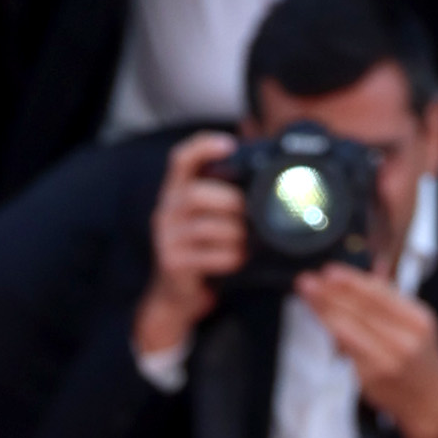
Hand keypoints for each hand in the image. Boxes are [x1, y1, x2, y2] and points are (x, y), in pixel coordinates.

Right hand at [134, 128, 248, 367]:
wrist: (179, 293)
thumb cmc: (204, 249)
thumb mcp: (212, 218)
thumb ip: (229, 196)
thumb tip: (271, 177)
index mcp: (177, 191)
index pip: (181, 159)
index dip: (203, 147)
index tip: (229, 144)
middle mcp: (166, 210)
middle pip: (194, 194)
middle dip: (230, 201)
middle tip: (252, 213)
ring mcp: (166, 238)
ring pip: (204, 227)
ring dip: (235, 234)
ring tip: (250, 241)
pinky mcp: (172, 263)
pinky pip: (207, 256)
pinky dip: (230, 257)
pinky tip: (239, 259)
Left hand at [300, 259, 437, 437]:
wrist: (432, 404)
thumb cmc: (421, 361)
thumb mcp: (418, 325)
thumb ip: (393, 300)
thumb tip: (372, 272)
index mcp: (418, 321)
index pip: (380, 294)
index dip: (351, 281)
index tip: (330, 271)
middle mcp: (404, 340)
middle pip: (360, 310)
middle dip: (329, 293)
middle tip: (307, 281)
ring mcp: (385, 360)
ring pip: (347, 329)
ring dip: (323, 311)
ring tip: (307, 296)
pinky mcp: (369, 378)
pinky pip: (344, 350)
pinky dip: (332, 334)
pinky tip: (321, 321)